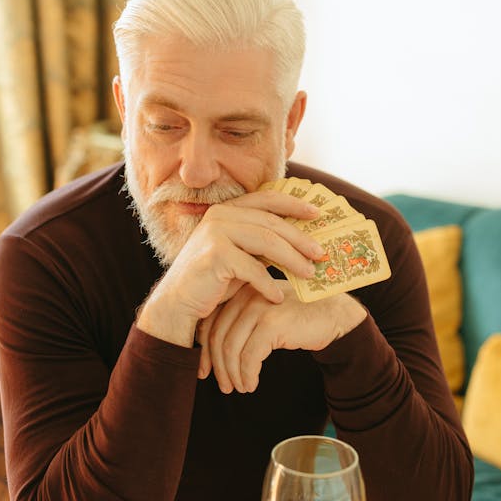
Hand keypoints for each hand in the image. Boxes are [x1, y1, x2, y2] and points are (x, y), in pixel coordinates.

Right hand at [136, 191, 326, 347]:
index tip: (318, 214)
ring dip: (292, 260)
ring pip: (267, 242)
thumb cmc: (213, 279)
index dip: (294, 204)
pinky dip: (269, 284)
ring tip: (310, 274)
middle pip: (272, 222)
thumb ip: (262, 243)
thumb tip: (303, 242)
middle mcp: (221, 215)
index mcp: (227, 209)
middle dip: (301, 238)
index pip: (267, 198)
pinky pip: (252, 269)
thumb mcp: (240, 254)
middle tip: (321, 253)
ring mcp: (216, 232)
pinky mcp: (215, 255)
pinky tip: (278, 297)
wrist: (178, 302)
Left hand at [196, 282, 367, 392]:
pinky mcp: (272, 324)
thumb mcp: (265, 314)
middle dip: (218, 367)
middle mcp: (247, 295)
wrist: (333, 315)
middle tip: (224, 386)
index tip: (205, 372)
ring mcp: (259, 308)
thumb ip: (242, 322)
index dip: (205, 352)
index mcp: (241, 291)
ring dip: (233, 375)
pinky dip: (247, 375)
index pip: (211, 323)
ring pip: (231, 348)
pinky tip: (252, 385)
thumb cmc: (298, 317)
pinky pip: (249, 357)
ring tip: (240, 388)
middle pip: (218, 337)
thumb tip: (210, 351)